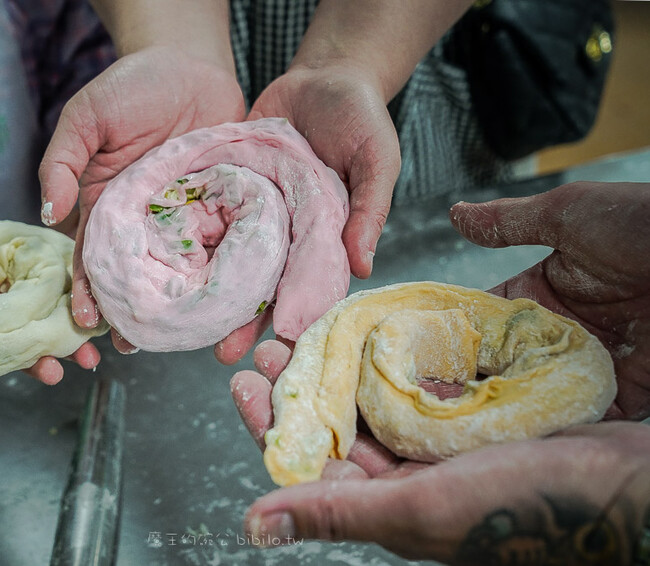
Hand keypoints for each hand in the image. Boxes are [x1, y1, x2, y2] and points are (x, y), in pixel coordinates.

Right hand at [38, 46, 245, 355]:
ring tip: (174, 338)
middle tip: (129, 347)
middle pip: (135, 276)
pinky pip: (222, 247)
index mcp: (107, 207)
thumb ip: (63, 162)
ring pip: (178, 272)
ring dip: (175, 305)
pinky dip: (222, 275)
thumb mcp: (87, 117)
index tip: (84, 323)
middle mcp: (145, 223)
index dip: (85, 291)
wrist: (191, 64)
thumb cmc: (132, 86)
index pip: (91, 258)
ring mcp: (186, 220)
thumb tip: (49, 214)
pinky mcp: (223, 211)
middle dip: (129, 313)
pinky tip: (222, 304)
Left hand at [214, 65, 401, 364]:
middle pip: (262, 283)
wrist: (324, 75)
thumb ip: (369, 208)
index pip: (307, 286)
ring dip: (212, 291)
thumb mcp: (376, 158)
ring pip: (230, 258)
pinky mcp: (229, 183)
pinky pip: (209, 213)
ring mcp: (255, 210)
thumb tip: (363, 267)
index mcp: (323, 235)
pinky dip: (192, 238)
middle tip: (220, 354)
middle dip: (243, 320)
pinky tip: (168, 266)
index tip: (275, 347)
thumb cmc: (360, 118)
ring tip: (187, 323)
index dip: (292, 316)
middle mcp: (286, 231)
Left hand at [231, 340, 649, 563]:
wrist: (621, 483)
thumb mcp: (419, 507)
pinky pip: (414, 387)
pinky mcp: (465, 421)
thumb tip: (256, 523)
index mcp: (383, 506)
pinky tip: (374, 334)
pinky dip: (390, 361)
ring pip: (370, 403)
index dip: (270, 424)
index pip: (307, 465)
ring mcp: (434, 448)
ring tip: (313, 330)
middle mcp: (404, 479)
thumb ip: (338, 512)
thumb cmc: (525, 505)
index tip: (243, 382)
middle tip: (271, 344)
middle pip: (334, 428)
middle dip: (300, 386)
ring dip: (338, 368)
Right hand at [450, 181, 649, 419]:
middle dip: (472, 381)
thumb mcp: (569, 214)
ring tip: (462, 426)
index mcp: (546, 290)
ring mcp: (594, 362)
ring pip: (539, 393)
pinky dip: (556, 426)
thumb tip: (456, 214)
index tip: (420, 353)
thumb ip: (509, 222)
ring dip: (507, 408)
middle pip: (507, 363)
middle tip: (431, 400)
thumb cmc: (644, 224)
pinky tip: (517, 435)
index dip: (455, 335)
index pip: (489, 318)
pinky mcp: (627, 391)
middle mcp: (565, 329)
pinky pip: (584, 414)